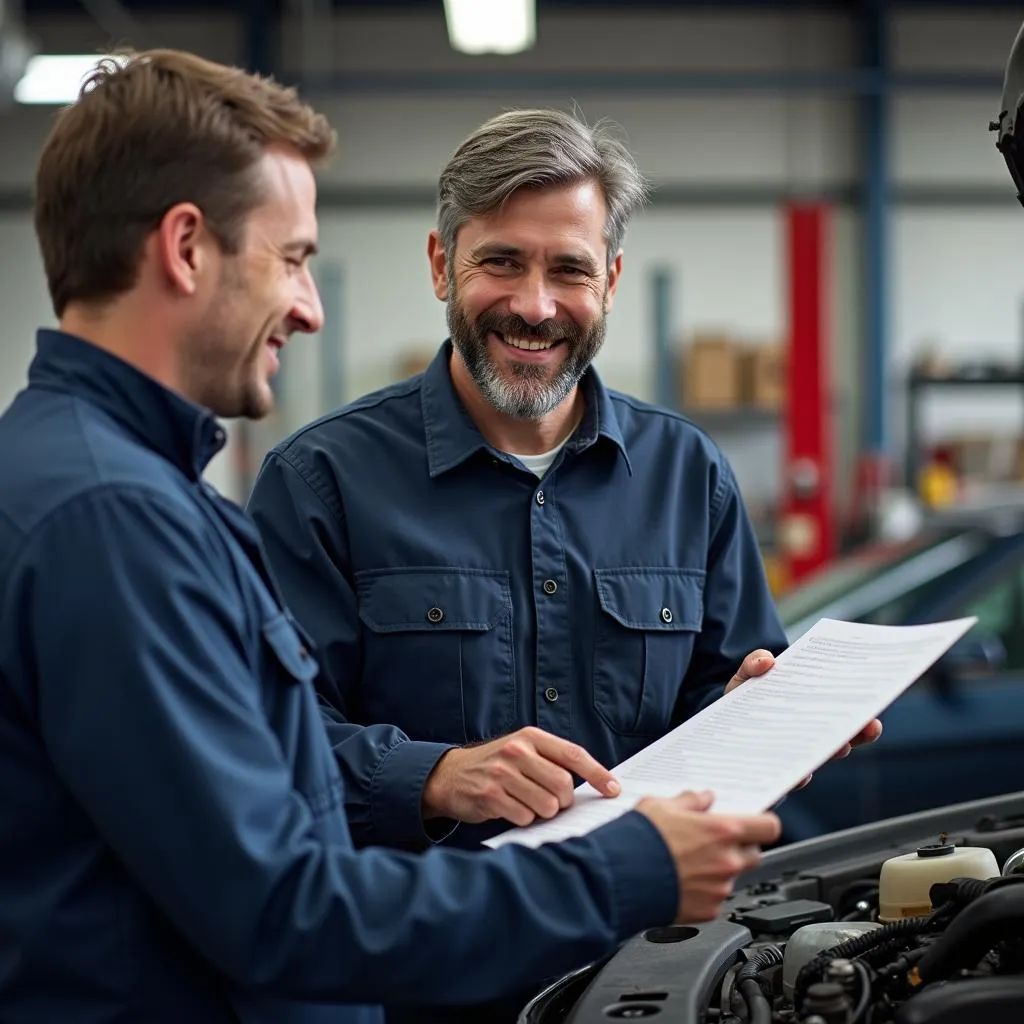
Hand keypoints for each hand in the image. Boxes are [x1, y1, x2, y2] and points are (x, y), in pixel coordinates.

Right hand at [421, 726, 620, 826]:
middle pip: (563, 784)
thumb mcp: (522, 750)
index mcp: (530, 737)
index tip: (613, 789)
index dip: (598, 774)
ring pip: (547, 805)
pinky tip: (512, 810)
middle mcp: (517, 751)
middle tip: (552, 802)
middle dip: (564, 801)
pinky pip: (525, 817)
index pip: (573, 754)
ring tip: (528, 804)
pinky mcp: (491, 796)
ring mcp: (502, 774)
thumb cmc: (495, 765)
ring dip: (543, 812)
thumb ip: (551, 761)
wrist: (449, 775)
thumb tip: (593, 784)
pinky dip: (524, 819)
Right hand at [636, 790, 780, 922]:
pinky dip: (704, 891)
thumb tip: (703, 798)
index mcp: (722, 830)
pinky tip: (681, 882)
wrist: (618, 880)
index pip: (768, 827)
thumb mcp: (661, 806)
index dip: (763, 824)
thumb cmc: (638, 841)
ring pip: (732, 876)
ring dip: (719, 869)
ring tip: (688, 864)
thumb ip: (689, 801)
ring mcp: (720, 889)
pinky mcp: (708, 912)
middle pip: (754, 854)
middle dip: (738, 847)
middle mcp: (727, 861)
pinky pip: (715, 898)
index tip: (755, 823)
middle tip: (714, 842)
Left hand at [725, 649, 884, 788]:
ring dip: (832, 753)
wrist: (720, 720)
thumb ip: (754, 663)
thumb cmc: (743, 696)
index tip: (875, 704)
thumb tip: (768, 661)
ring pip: (822, 759)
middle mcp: (807, 735)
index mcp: (809, 709)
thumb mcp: (747, 675)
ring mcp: (792, 754)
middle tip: (870, 725)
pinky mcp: (774, 770)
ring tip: (840, 746)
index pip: (843, 713)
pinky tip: (802, 773)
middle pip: (841, 738)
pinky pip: (791, 779)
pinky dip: (799, 776)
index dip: (862, 712)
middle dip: (857, 732)